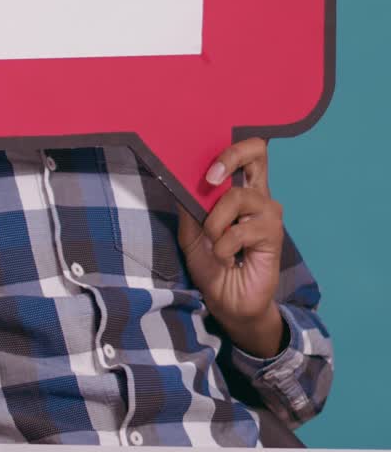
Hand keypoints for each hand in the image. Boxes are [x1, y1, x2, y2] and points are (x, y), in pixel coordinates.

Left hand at [176, 138, 285, 356]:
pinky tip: (226, 259)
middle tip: (210, 179)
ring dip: (215, 223)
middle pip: (257, 151)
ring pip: (236, 196)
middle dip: (229, 158)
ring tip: (214, 243)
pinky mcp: (273, 235)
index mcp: (240, 190)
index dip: (227, 149)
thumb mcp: (190, 234)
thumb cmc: (212, 265)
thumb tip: (179, 178)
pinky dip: (223, 246)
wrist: (227, 302)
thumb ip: (189, 206)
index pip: (246, 152)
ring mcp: (267, 214)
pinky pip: (240, 229)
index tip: (205, 167)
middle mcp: (258, 196)